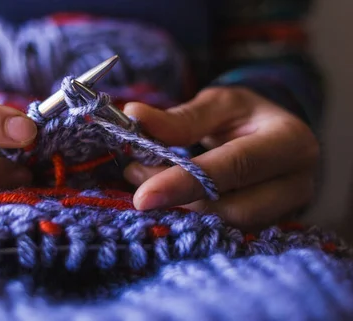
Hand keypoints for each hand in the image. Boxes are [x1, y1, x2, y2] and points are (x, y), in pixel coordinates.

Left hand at [123, 87, 318, 228]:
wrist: (273, 139)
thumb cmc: (246, 117)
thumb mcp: (218, 105)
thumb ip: (180, 117)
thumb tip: (134, 115)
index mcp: (290, 142)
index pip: (235, 167)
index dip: (185, 182)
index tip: (143, 197)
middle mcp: (296, 183)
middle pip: (234, 209)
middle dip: (179, 201)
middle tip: (137, 182)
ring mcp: (285, 214)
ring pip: (226, 228)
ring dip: (180, 212)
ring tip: (147, 187)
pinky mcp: (267, 230)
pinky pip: (224, 235)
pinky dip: (189, 221)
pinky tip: (166, 203)